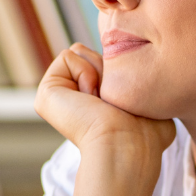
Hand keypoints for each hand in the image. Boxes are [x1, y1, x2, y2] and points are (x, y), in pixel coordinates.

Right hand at [34, 43, 174, 163]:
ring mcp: (57, 96)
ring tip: (102, 102)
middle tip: (112, 102)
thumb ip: (143, 88)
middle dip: (109, 70)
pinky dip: (85, 73)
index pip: (107, 62)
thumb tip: (146, 85)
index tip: (126, 102)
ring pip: (79, 51)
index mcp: (91, 102)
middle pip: (92, 52)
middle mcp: (72, 99)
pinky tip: (90, 100)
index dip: (122, 72)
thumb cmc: (145, 133)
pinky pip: (67, 56)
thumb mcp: (150, 102)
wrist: (126, 144)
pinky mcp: (46, 92)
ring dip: (99, 72)